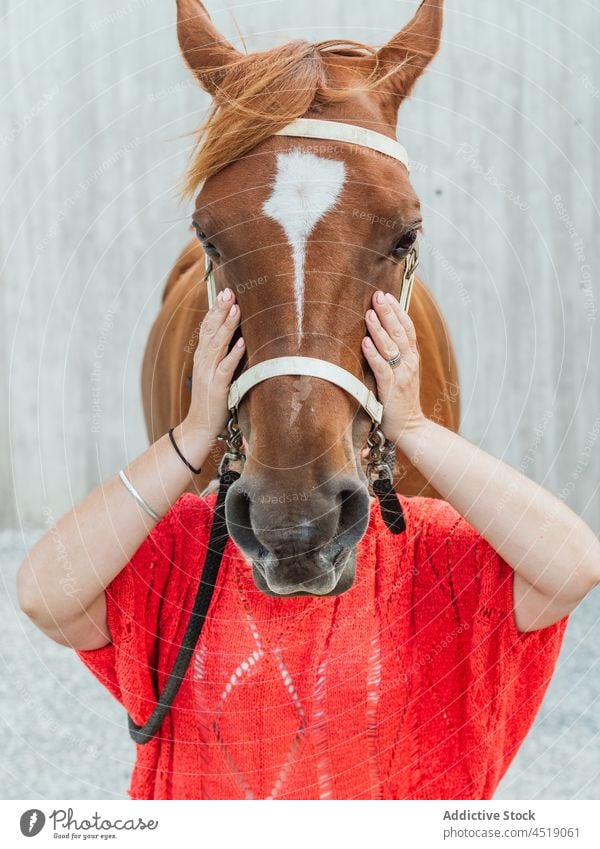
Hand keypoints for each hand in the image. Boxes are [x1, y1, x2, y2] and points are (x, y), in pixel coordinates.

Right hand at [185, 287, 244, 440]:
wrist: (200, 425)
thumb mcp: (215, 371)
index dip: (215, 309)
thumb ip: (222, 354)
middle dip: (220, 310)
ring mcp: (208, 373)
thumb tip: (237, 335)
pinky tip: (242, 342)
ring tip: (236, 308)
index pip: (207, 327)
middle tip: (228, 291)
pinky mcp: (217, 387)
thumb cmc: (212, 398)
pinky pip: (226, 368)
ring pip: (217, 345)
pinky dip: (233, 354)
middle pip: (210, 330)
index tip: (224, 291)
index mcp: (202, 355)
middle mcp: (203, 360)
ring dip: (227, 326)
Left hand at [361, 290, 425, 445]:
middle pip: (399, 332)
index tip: (387, 295)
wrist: (410, 426)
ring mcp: (402, 375)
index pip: (407, 328)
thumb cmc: (400, 400)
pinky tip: (365, 342)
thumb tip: (379, 336)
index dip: (398, 310)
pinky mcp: (391, 388)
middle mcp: (409, 363)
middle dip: (388, 312)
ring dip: (379, 328)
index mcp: (412, 358)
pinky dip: (373, 354)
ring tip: (369, 313)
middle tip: (377, 295)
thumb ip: (393, 356)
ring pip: (391, 347)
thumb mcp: (400, 374)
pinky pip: (382, 368)